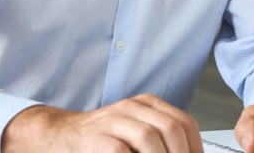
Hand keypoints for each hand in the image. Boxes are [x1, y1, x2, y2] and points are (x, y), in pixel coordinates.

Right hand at [1, 93, 202, 151]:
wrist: (58, 136)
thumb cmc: (100, 141)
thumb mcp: (134, 133)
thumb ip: (158, 140)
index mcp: (146, 105)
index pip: (183, 122)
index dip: (195, 146)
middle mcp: (131, 108)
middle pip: (171, 128)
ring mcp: (112, 121)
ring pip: (149, 136)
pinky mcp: (95, 139)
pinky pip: (120, 150)